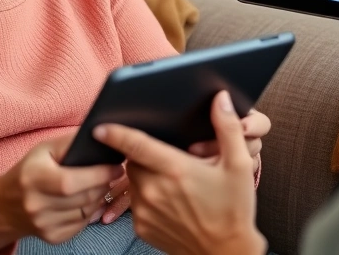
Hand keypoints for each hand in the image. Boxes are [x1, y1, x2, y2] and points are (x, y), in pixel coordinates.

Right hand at [0, 134, 123, 248]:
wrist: (4, 205)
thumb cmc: (29, 171)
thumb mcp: (43, 149)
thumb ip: (70, 143)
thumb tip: (100, 139)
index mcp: (34, 178)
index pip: (73, 181)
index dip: (100, 174)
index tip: (116, 166)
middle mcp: (37, 204)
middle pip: (85, 197)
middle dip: (104, 184)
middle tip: (112, 174)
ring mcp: (44, 224)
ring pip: (87, 212)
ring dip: (99, 198)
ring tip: (99, 185)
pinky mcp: (52, 238)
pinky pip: (82, 225)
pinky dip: (89, 212)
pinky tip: (86, 201)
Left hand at [94, 92, 267, 254]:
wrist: (226, 252)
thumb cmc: (234, 208)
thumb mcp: (239, 165)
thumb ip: (227, 127)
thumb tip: (220, 98)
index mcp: (175, 170)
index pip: (136, 145)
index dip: (116, 133)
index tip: (99, 126)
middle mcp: (154, 190)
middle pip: (132, 161)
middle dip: (141, 155)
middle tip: (165, 158)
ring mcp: (145, 211)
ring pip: (132, 181)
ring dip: (143, 175)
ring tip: (170, 180)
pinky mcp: (142, 227)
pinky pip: (135, 202)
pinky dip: (145, 197)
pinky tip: (168, 201)